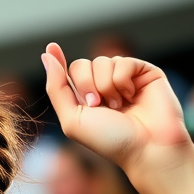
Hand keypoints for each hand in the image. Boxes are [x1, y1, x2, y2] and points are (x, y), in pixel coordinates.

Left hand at [41, 42, 193, 193]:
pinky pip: (123, 62)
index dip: (59, 60)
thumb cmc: (110, 140)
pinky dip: (122, 81)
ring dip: (106, 87)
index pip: (69, 73)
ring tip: (119, 106)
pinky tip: (132, 96)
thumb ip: (57, 88)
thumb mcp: (72, 119)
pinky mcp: (144, 72)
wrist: (147, 148)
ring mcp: (125, 78)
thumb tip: (46, 55)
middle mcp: (104, 87)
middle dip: (85, 85)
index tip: (51, 46)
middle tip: (97, 105)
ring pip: (102, 62)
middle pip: (81, 65)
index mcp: (86, 100)